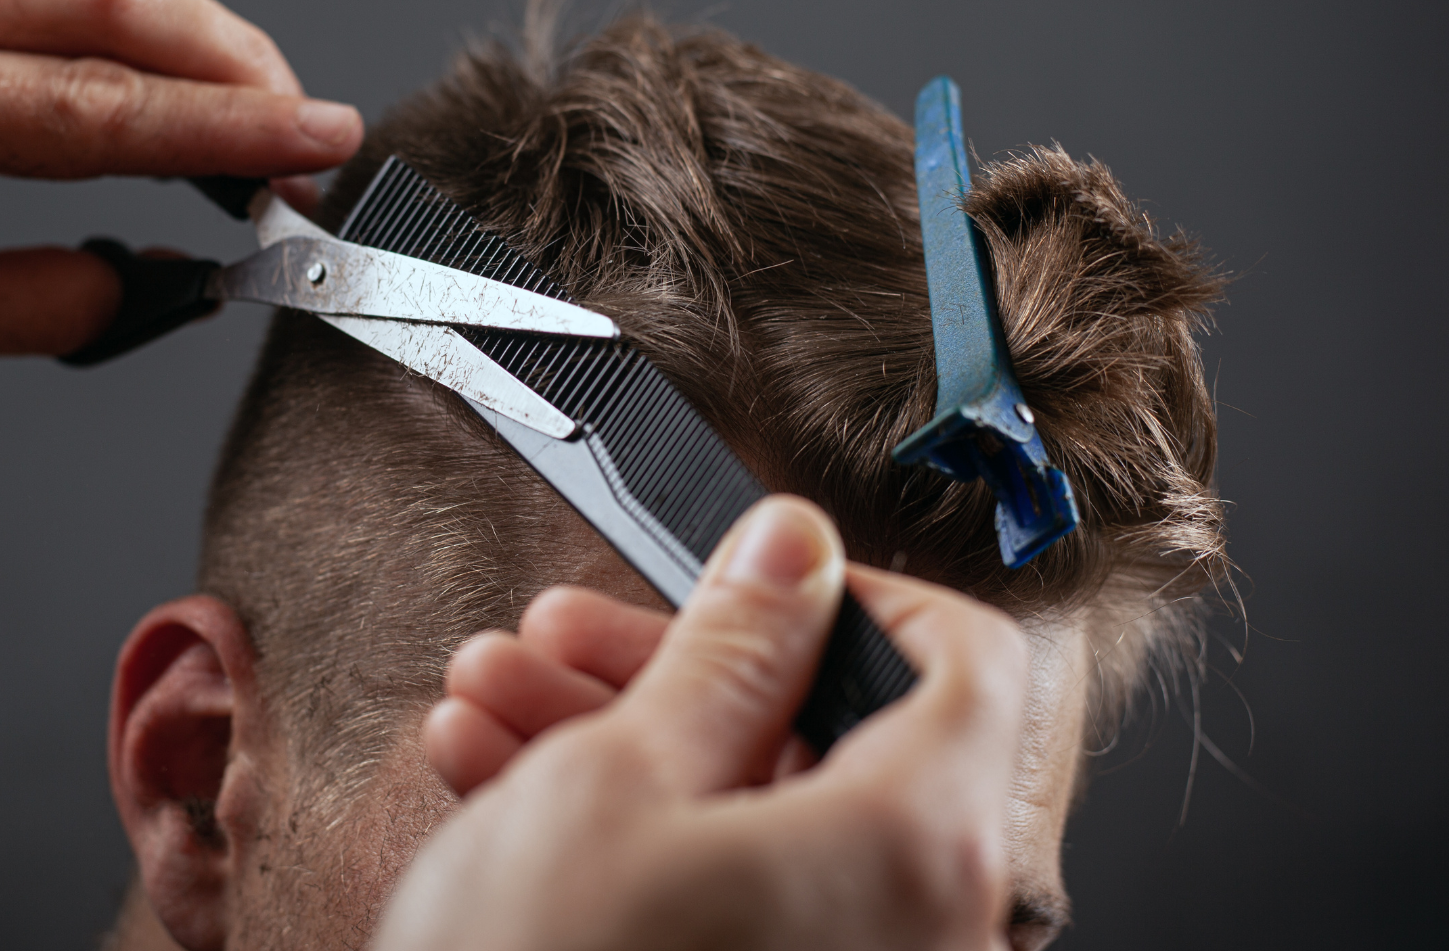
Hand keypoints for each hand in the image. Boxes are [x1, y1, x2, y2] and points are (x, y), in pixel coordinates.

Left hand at [0, 0, 360, 367]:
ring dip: (202, 40)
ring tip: (264, 119)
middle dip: (238, 65)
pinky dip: (145, 31)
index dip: (226, 131)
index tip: (316, 148)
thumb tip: (161, 276)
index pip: (97, 109)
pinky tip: (183, 85)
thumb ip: (44, 302)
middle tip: (309, 139)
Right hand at [375, 496, 1029, 950]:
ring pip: (755, 819)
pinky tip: (506, 785)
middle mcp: (916, 931)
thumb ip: (732, 646)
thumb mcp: (620, 777)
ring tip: (497, 703)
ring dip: (620, 742)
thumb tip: (797, 550)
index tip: (754, 580)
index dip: (851, 597)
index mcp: (915, 849)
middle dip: (674, 668)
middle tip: (565, 637)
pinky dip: (631, 839)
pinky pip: (728, 899)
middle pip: (829, 740)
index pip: (966, 661)